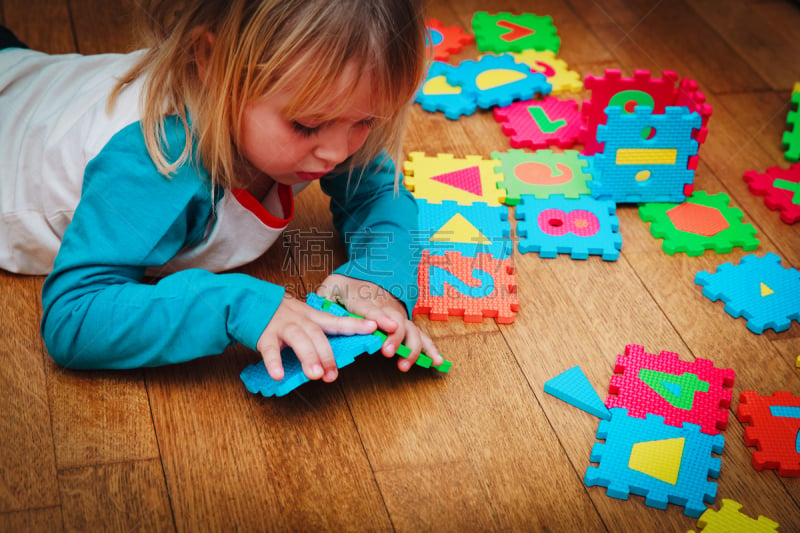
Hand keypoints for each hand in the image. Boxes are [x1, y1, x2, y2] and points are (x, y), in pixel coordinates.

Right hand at [256, 294, 376, 381]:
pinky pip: (269, 349)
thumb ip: (318, 335)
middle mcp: (300, 320)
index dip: (356, 324)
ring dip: (308, 357)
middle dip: (327, 355)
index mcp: (312, 317)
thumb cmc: (281, 317)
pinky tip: (278, 375)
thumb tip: (334, 360)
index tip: (374, 327)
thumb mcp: (303, 319)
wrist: (249, 302)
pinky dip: (274, 362)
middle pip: (318, 335)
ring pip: (298, 339)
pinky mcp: (264, 335)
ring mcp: (282, 326)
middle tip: (333, 375)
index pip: (337, 321)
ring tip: (315, 375)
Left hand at [316, 274, 442, 371]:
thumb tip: (315, 303)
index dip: (380, 318)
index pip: (373, 309)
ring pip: (411, 331)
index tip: (386, 327)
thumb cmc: (346, 287)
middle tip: (387, 353)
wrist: (367, 275)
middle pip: (396, 322)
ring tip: (405, 365)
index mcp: (366, 300)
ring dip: (411, 348)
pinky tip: (437, 362)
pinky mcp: (405, 326)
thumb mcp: (331, 286)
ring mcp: (398, 317)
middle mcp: (387, 308)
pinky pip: (420, 336)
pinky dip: (430, 349)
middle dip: (395, 338)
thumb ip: (324, 295)